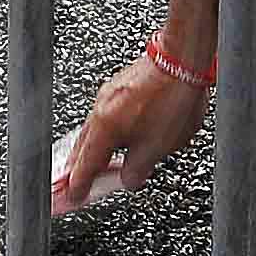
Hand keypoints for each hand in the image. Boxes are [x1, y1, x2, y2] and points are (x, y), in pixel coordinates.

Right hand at [53, 46, 208, 213]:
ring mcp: (108, 94)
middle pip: (82, 146)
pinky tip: (118, 135)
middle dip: (78, 167)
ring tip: (97, 163)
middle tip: (75, 183)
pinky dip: (107, 131)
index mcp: (105, 128)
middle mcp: (100, 109)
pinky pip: (105, 114)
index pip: (84, 165)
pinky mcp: (120, 84)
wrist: (181, 57)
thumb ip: (138, 169)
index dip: (78, 185)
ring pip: (94, 129)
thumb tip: (128, 179)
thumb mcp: (158, 148)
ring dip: (93, 148)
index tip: (73, 197)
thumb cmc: (172, 98)